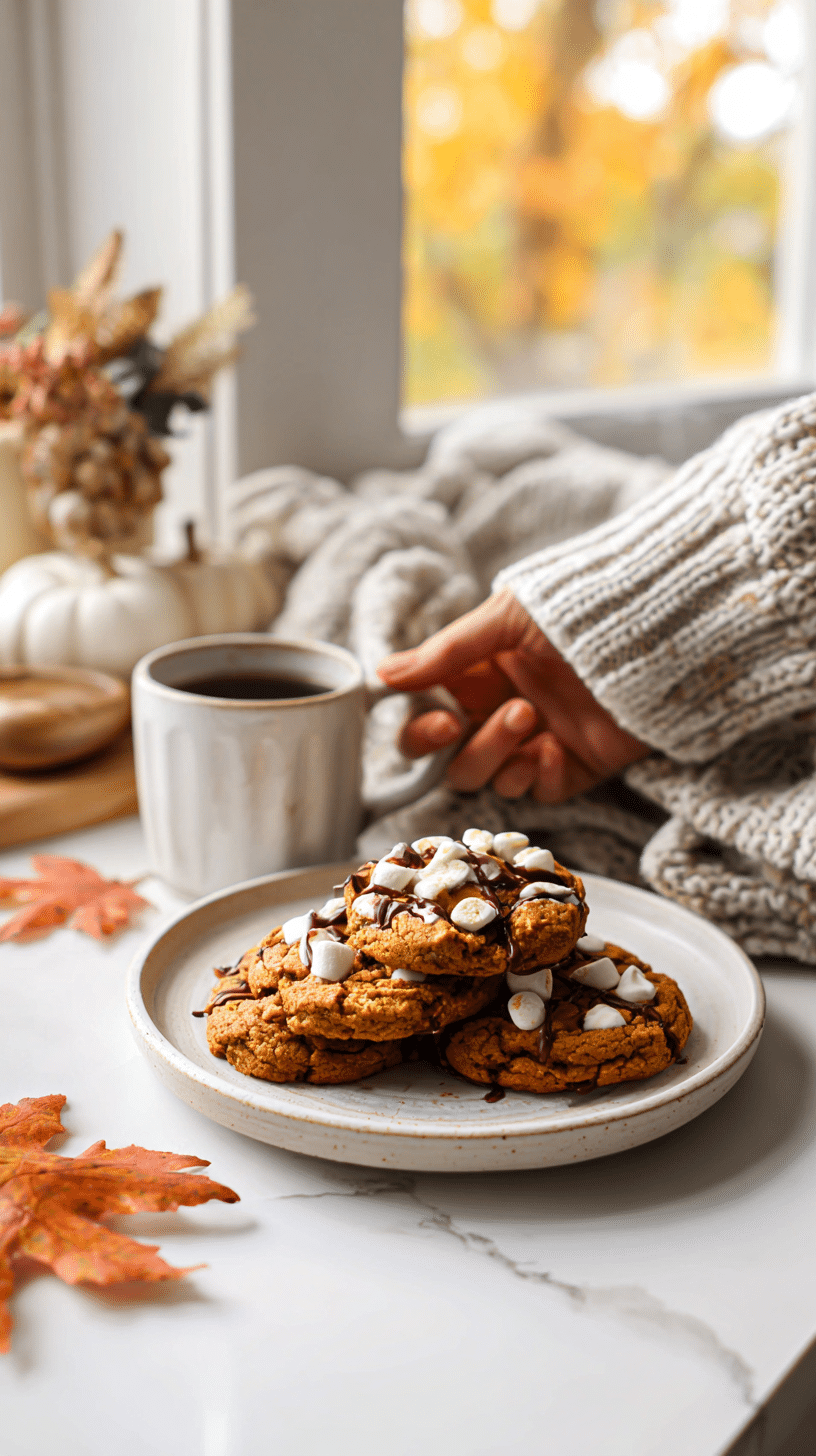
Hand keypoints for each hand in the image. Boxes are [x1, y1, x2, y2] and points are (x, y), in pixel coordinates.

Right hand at [377, 589, 649, 802]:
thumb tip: (382, 674)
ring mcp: (539, 741)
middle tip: (481, 721)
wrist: (660, 628)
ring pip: (490, 779)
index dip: (422, 729)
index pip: (428, 717)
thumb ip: (444, 653)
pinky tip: (557, 748)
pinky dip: (539, 776)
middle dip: (462, 746)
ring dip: (500, 754)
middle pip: (453, 760)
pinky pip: (538, 791)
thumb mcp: (506, 618)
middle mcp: (503, 709)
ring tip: (531, 716)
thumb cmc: (581, 610)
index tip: (440, 720)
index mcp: (480, 673)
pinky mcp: (575, 767)